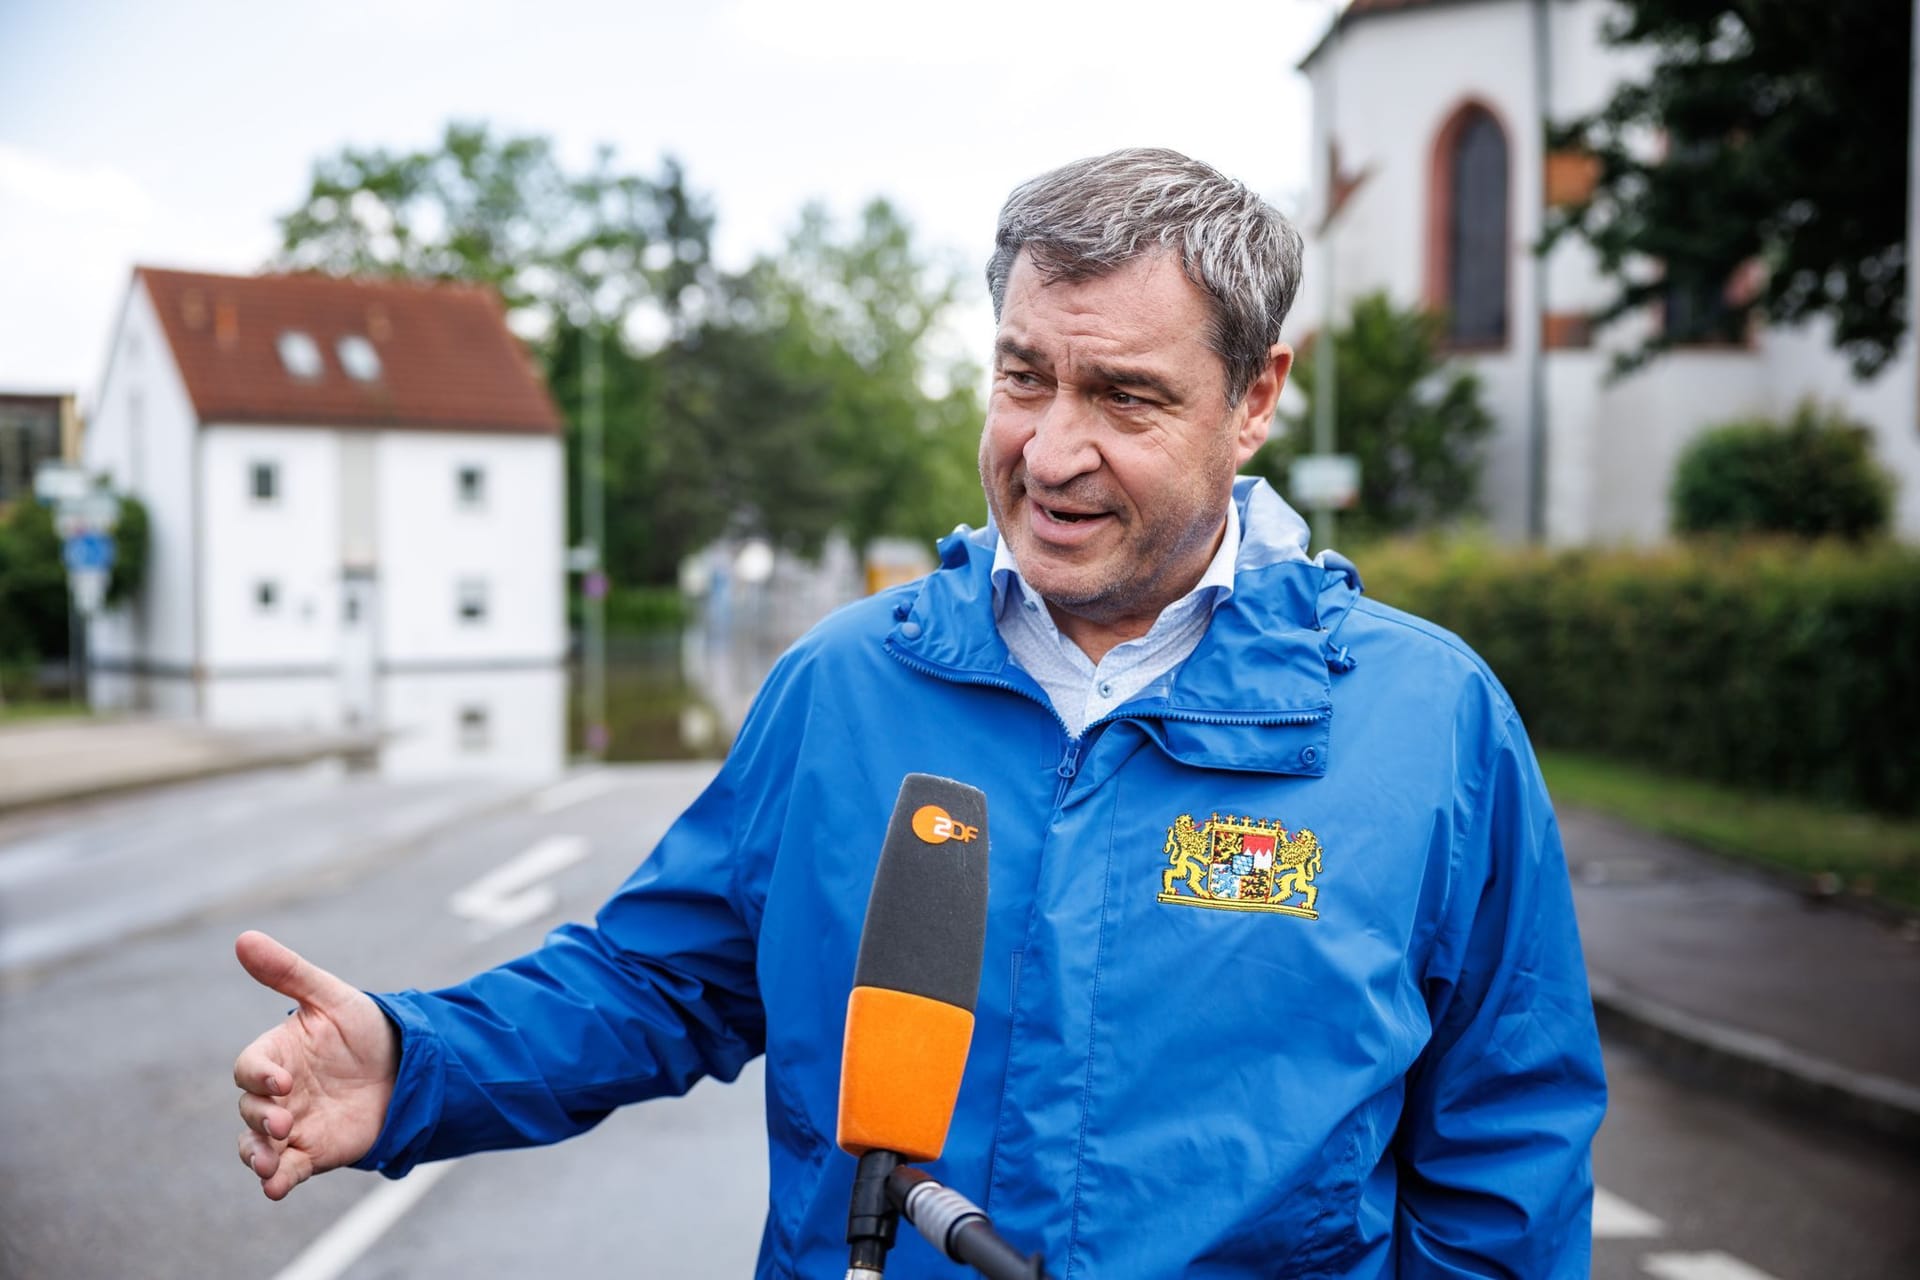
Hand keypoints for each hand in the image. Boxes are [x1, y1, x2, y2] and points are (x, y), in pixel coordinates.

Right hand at [232, 931, 398, 1199]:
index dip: (259, 1076)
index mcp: (277, 1054)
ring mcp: (292, 1124)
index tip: (282, 1081)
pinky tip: (276, 1187)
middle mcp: (277, 1093)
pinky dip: (276, 1180)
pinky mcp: (311, 1152)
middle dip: (260, 1119)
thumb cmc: (365, 1028)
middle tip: (284, 1121)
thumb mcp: (331, 997)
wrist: (408, 1067)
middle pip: (249, 1109)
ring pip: (257, 1145)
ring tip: (268, 1164)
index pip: (250, 1067)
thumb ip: (289, 972)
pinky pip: (284, 1170)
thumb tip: (244, 938)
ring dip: (257, 1155)